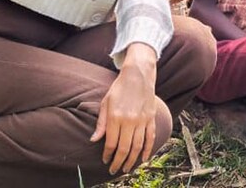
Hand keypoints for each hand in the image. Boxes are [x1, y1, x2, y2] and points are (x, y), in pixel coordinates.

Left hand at [91, 44, 159, 174]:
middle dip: (118, 162)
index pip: (111, 142)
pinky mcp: (151, 118)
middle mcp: (130, 120)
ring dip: (132, 160)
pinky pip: (150, 137)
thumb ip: (101, 123)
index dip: (107, 154)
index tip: (105, 161)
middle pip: (124, 148)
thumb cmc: (119, 88)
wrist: (138, 75)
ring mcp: (142, 120)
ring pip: (138, 146)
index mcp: (116, 116)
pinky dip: (147, 150)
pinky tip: (143, 158)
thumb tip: (94, 140)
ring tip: (127, 168)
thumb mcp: (105, 103)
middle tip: (114, 170)